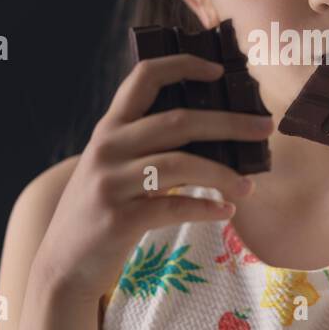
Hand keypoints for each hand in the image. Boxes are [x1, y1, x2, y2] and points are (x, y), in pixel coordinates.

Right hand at [34, 53, 273, 295]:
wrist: (63, 264)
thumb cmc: (101, 210)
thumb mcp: (113, 166)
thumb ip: (146, 145)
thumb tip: (215, 132)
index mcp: (109, 128)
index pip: (145, 77)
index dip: (184, 65)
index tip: (220, 71)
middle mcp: (107, 148)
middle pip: (178, 121)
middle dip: (229, 122)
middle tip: (265, 128)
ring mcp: (111, 183)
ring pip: (181, 164)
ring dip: (223, 174)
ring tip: (249, 186)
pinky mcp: (119, 219)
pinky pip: (174, 207)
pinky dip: (205, 208)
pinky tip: (225, 212)